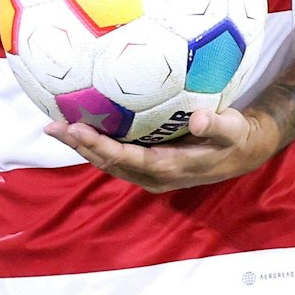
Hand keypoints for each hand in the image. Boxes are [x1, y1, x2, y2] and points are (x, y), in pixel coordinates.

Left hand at [44, 105, 284, 192]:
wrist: (241, 153)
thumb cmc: (235, 137)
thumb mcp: (233, 129)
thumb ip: (217, 124)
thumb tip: (198, 118)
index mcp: (170, 167)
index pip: (127, 158)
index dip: (100, 145)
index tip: (77, 129)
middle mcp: (154, 176)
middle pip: (108, 162)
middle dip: (80, 146)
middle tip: (53, 126)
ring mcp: (148, 174)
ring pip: (107, 162)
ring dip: (81, 147)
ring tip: (55, 128)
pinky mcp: (146, 166)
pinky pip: (114, 157)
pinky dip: (94, 144)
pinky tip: (78, 128)